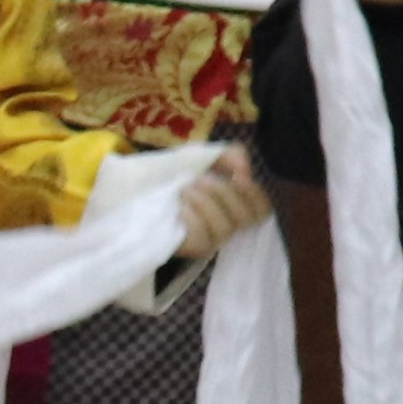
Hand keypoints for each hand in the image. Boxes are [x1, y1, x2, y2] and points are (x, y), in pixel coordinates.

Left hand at [172, 143, 273, 257]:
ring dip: (206, 204)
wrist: (140, 190)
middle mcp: (230, 223)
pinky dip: (194, 220)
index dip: (254, 193)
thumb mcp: (206, 155)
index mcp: (237, 203)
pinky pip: (203, 241)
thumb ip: (231, 154)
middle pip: (246, 217)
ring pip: (225, 228)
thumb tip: (244, 170)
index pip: (262, 208)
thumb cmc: (178, 173)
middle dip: (225, 194)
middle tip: (201, 179)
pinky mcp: (194, 249)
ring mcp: (213, 238)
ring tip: (185, 190)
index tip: (237, 177)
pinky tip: (181, 209)